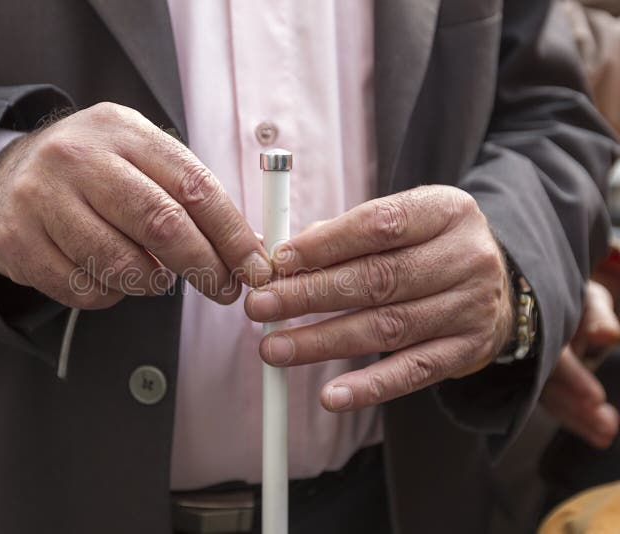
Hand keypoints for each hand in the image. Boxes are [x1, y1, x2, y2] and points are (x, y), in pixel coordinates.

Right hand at [0, 102, 270, 308]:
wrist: (7, 176)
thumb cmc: (92, 174)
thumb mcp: (140, 160)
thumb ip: (190, 196)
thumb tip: (248, 249)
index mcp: (123, 131)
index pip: (193, 186)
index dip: (231, 235)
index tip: (254, 268)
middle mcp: (78, 157)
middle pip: (161, 224)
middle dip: (204, 266)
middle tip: (223, 289)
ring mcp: (42, 197)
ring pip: (121, 265)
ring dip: (151, 284)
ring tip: (153, 277)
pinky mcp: (17, 240)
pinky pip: (84, 289)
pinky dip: (110, 294)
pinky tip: (107, 276)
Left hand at [244, 185, 513, 410]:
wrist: (495, 282)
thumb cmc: (427, 246)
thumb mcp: (401, 222)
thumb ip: (344, 234)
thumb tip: (281, 257)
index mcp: (445, 211)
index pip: (380, 224)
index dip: (325, 244)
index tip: (278, 261)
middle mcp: (466, 256)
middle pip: (379, 278)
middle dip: (311, 295)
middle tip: (262, 308)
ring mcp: (471, 306)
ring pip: (388, 327)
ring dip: (324, 341)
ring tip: (276, 349)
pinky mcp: (468, 350)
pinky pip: (413, 372)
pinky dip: (369, 387)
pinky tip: (331, 396)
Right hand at [541, 280, 619, 448]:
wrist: (545, 300)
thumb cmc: (572, 298)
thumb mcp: (587, 299)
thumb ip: (598, 316)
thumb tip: (610, 336)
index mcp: (539, 330)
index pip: (556, 359)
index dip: (574, 378)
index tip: (596, 398)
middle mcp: (530, 355)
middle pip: (549, 387)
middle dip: (577, 409)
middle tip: (607, 426)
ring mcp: (532, 372)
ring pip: (550, 400)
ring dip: (578, 420)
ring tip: (607, 435)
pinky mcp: (540, 386)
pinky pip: (554, 404)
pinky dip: (576, 420)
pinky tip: (600, 435)